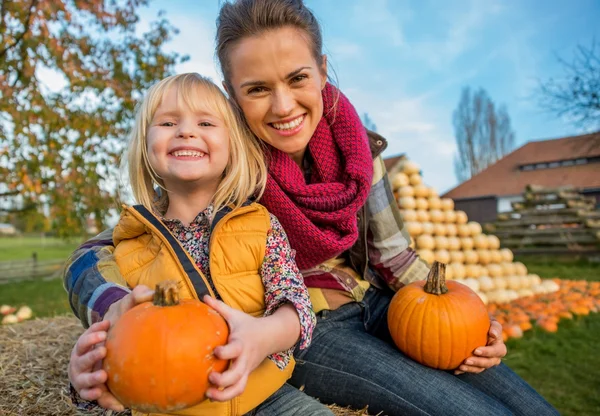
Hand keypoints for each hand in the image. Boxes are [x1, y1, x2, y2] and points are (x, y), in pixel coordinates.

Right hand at [68, 285, 153, 409]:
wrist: (113, 355)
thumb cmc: (119, 331)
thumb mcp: (124, 314)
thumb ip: (135, 300)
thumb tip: (149, 291)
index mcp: (87, 344)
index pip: (85, 338)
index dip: (92, 332)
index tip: (106, 326)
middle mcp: (82, 361)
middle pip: (81, 358)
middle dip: (90, 354)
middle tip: (104, 349)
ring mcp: (86, 377)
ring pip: (84, 380)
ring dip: (92, 378)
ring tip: (104, 375)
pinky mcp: (95, 391)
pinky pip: (99, 399)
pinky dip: (106, 401)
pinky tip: (119, 405)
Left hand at [203, 295, 268, 401]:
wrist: (271, 336)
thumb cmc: (249, 325)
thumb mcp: (235, 315)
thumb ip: (219, 307)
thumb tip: (203, 296)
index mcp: (242, 343)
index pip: (235, 350)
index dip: (225, 353)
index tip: (215, 351)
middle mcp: (245, 358)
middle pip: (237, 374)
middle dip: (224, 379)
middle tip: (210, 377)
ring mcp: (247, 369)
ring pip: (239, 387)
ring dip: (224, 394)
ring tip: (209, 394)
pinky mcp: (246, 375)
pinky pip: (239, 389)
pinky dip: (227, 396)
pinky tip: (213, 395)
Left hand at [454, 320, 506, 374]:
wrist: (474, 326)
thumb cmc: (483, 321)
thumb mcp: (490, 320)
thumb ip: (494, 326)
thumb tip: (493, 334)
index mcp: (499, 346)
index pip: (497, 351)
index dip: (488, 352)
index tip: (476, 350)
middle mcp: (494, 356)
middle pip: (489, 363)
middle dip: (478, 362)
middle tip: (466, 360)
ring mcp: (485, 362)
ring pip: (480, 368)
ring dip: (471, 368)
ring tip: (461, 365)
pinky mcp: (476, 365)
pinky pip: (471, 370)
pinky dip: (464, 370)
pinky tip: (455, 370)